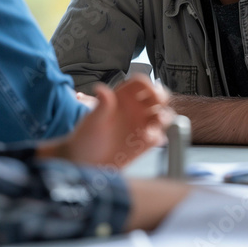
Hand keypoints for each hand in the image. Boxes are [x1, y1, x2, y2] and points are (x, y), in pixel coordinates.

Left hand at [43, 74, 172, 167]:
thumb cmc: (84, 138)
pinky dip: (158, 136)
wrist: (84, 163)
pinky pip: (159, 136)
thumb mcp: (93, 120)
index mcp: (122, 98)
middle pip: (157, 96)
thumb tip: (100, 88)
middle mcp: (134, 109)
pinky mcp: (144, 143)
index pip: (141, 83)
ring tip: (155, 124)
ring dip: (164, 117)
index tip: (151, 93)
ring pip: (162, 114)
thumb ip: (102, 105)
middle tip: (158, 106)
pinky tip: (148, 139)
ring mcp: (140, 126)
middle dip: (162, 98)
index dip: (148, 85)